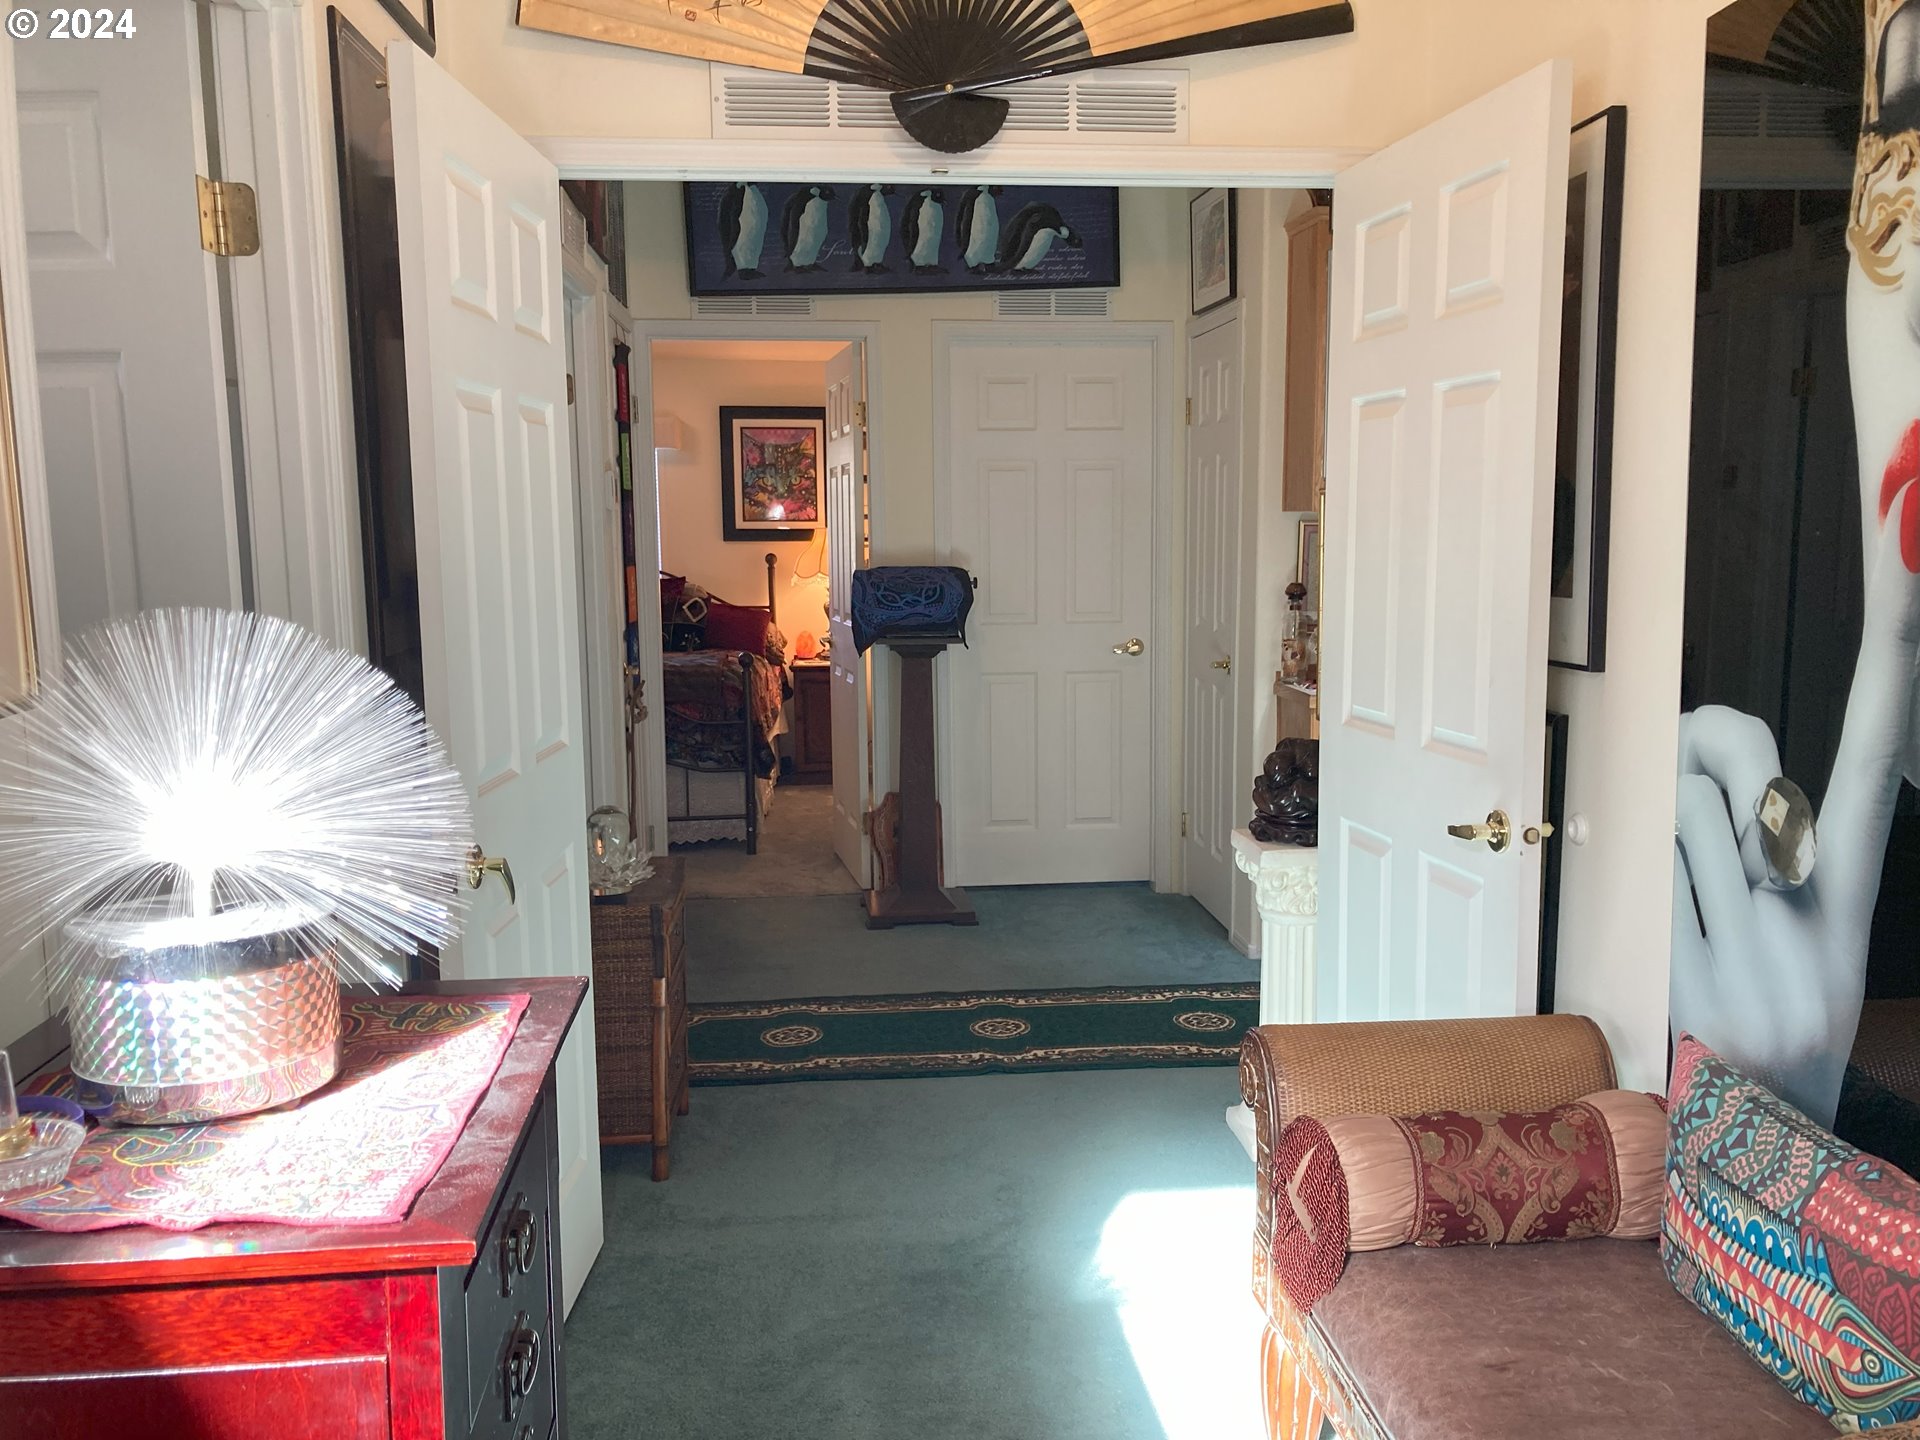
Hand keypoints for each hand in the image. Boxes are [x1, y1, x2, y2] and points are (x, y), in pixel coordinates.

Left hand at [1672, 512, 1919, 1124]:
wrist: (1761, 1149)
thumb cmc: (1762, 1011)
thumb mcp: (1785, 923)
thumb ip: (1755, 836)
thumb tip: (1704, 768)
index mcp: (1848, 890)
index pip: (1876, 763)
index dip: (1891, 661)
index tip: (1903, 554)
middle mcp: (1816, 915)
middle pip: (1732, 762)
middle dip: (1697, 770)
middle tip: (1696, 828)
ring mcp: (1760, 954)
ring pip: (1676, 802)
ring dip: (1657, 830)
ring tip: (1684, 907)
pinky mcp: (1698, 985)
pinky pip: (1644, 870)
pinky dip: (1637, 885)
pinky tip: (1666, 950)